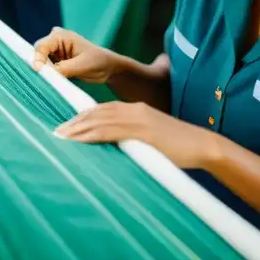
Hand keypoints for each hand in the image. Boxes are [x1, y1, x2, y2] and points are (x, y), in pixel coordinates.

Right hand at [32, 27, 119, 83]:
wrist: (108, 68)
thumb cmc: (98, 62)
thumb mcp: (81, 66)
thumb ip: (62, 69)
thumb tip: (43, 73)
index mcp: (60, 35)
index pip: (41, 46)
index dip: (38, 60)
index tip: (39, 73)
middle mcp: (55, 40)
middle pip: (38, 53)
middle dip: (41, 67)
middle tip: (46, 80)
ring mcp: (54, 50)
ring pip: (40, 62)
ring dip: (44, 72)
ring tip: (50, 82)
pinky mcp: (55, 60)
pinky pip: (46, 68)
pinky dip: (47, 75)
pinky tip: (52, 81)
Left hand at [55, 101, 217, 169]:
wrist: (203, 146)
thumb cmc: (180, 148)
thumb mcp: (153, 140)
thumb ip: (135, 139)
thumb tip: (119, 150)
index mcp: (136, 110)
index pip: (103, 110)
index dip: (83, 116)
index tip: (67, 125)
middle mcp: (134, 110)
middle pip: (97, 112)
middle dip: (75, 121)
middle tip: (56, 131)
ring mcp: (138, 119)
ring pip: (100, 120)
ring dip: (78, 128)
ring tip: (61, 136)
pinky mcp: (142, 130)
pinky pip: (111, 130)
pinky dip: (92, 134)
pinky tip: (79, 139)